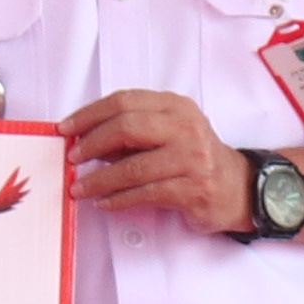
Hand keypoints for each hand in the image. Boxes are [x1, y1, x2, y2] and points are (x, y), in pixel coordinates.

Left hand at [65, 88, 248, 234]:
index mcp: (175, 106)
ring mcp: (192, 158)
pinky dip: (118, 199)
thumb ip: (131, 133)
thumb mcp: (166, 134)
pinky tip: (103, 203)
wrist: (238, 187)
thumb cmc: (192, 158)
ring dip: (99, 179)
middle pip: (127, 127)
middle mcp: (186, 127)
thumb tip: (84, 140)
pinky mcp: (193, 189)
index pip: (125, 101)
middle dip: (92, 143)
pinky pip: (145, 194)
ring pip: (133, 167)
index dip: (90, 114)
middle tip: (72, 158)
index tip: (66, 129)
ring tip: (79, 188)